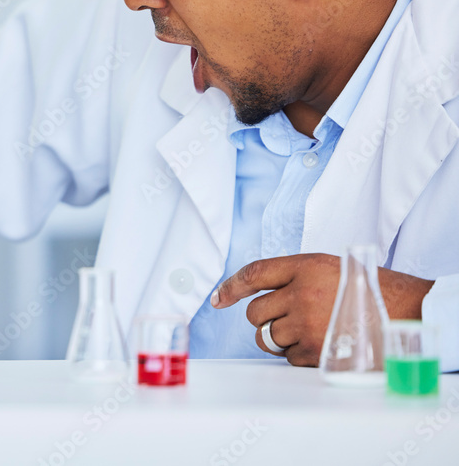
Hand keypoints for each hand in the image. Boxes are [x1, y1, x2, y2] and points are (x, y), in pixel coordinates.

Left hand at [211, 253, 433, 366]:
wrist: (404, 311)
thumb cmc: (362, 287)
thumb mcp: (325, 266)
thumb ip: (288, 275)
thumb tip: (247, 294)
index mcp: (304, 267)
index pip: (254, 273)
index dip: (231, 287)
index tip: (218, 299)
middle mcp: (302, 295)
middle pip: (255, 313)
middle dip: (265, 318)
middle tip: (288, 316)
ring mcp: (308, 325)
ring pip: (267, 338)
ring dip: (279, 337)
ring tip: (307, 329)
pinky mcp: (316, 352)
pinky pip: (287, 357)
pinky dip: (297, 353)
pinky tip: (320, 341)